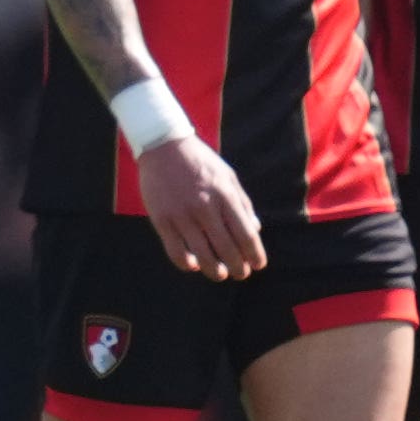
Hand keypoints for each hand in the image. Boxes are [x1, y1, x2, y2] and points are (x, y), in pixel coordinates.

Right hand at [139, 134, 266, 280]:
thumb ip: (243, 203)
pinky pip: (175, 250)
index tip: (258, 265)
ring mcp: (181, 215)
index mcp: (225, 196)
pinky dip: (186, 263)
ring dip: (214, 271)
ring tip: (220, 274)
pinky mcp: (161, 219)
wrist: (164, 146)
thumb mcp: (228, 176)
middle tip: (241, 273)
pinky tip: (193, 265)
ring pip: (202, 255)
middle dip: (238, 267)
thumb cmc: (200, 161)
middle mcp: (205, 208)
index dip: (254, 254)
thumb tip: (255, 229)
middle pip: (227, 249)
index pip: (246, 235)